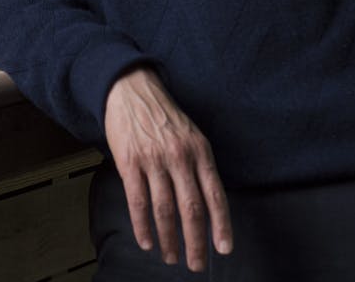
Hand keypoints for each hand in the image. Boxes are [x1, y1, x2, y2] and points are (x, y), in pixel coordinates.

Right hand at [103, 66, 232, 271]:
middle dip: (195, 242)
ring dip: (169, 239)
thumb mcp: (192, 135)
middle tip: (197, 264)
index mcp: (200, 151)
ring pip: (164, 209)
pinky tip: (147, 241)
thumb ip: (200, 166)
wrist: (131, 90)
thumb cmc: (163, 116)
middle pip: (191, 208)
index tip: (224, 248)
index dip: (221, 225)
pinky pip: (137, 201)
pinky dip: (142, 226)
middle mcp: (179, 157)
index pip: (215, 195)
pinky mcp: (129, 162)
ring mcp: (153, 160)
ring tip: (170, 257)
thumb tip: (209, 204)